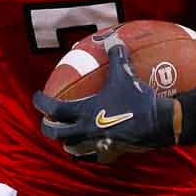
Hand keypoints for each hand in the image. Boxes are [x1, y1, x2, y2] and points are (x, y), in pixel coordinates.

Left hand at [33, 42, 178, 160]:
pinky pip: (92, 155)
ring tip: (65, 135)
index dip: (41, 103)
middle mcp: (86, 130)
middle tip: (46, 120)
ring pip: (71, 148)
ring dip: (66, 141)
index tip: (37, 97)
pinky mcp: (109, 152)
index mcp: (84, 111)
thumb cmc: (138, 99)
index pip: (53, 109)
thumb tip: (113, 40)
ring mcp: (97, 143)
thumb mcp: (125, 75)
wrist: (157, 124)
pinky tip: (89, 147)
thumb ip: (117, 57)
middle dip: (47, 127)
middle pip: (56, 134)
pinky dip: (87, 152)